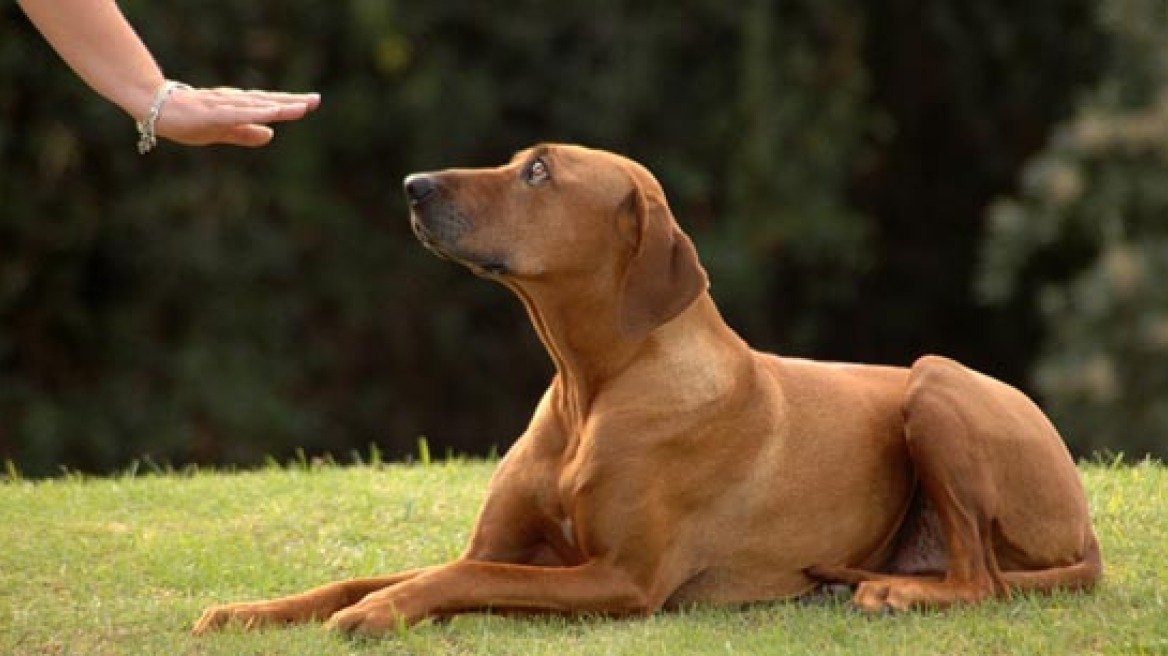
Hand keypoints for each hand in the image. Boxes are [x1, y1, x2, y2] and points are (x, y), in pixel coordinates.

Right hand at [154, 86, 320, 147]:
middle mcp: (233, 103)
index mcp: (237, 107)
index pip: (268, 104)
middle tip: (316, 99)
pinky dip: (255, 113)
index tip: (313, 102)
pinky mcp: (211, 113)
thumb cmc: (187, 119)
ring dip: (278, 106)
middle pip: (267, 101)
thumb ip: (246, 133)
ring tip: (300, 107)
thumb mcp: (222, 131)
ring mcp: (222, 106)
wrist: (153, 108)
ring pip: (255, 106)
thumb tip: (271, 135)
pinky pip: (237, 114)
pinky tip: (270, 113)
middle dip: (292, 101)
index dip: (290, 104)